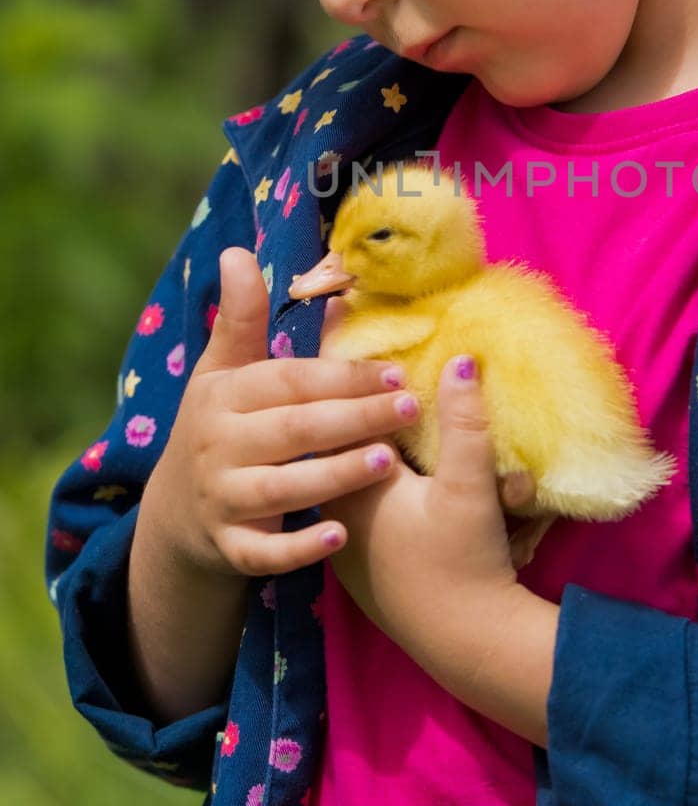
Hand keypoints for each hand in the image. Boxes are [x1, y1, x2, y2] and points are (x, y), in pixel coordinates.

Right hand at [141, 247, 424, 580]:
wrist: (179, 513)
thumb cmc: (222, 425)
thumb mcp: (224, 370)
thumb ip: (241, 317)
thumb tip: (237, 253)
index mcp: (223, 397)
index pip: (289, 382)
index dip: (342, 376)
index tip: (396, 372)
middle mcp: (218, 446)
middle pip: (292, 431)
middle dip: (353, 418)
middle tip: (409, 409)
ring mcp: (222, 499)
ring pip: (281, 489)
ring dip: (334, 475)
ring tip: (388, 462)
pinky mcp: (230, 548)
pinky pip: (264, 553)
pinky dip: (298, 548)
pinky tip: (340, 536)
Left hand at [321, 353, 535, 671]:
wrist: (464, 644)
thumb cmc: (464, 563)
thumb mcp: (471, 489)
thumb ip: (465, 423)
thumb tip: (463, 359)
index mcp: (355, 482)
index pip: (336, 408)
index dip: (341, 364)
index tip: (335, 315)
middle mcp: (339, 507)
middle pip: (329, 435)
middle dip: (336, 392)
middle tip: (341, 344)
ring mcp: (347, 538)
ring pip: (338, 469)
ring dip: (346, 432)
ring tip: (354, 395)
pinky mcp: (362, 562)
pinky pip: (351, 499)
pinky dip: (358, 470)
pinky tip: (379, 461)